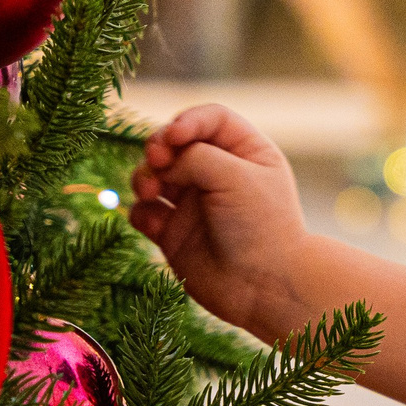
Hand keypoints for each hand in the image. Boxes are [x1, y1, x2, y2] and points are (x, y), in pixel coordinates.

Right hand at [129, 104, 306, 328]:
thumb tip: (163, 163)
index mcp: (245, 152)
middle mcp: (217, 173)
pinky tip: (154, 224)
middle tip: (157, 162)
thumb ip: (195, 156)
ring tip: (151, 192)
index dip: (187, 121)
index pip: (210, 119)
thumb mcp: (236, 176)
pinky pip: (144, 212)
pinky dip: (141, 212)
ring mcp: (193, 202)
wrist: (264, 287)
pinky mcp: (173, 232)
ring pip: (153, 175)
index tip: (175, 137)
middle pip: (174, 143)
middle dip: (158, 147)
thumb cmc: (261, 226)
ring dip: (143, 177)